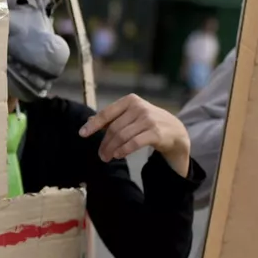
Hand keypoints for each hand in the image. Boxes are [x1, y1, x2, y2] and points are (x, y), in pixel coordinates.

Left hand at [76, 93, 191, 175]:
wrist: (175, 130)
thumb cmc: (148, 122)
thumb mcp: (131, 115)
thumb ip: (112, 117)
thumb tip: (89, 120)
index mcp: (130, 100)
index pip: (107, 113)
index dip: (93, 125)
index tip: (82, 134)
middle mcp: (139, 107)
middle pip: (114, 128)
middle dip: (104, 143)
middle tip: (100, 155)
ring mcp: (149, 119)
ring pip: (122, 136)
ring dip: (112, 149)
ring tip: (107, 157)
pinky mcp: (156, 133)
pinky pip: (134, 143)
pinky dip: (123, 150)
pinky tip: (118, 155)